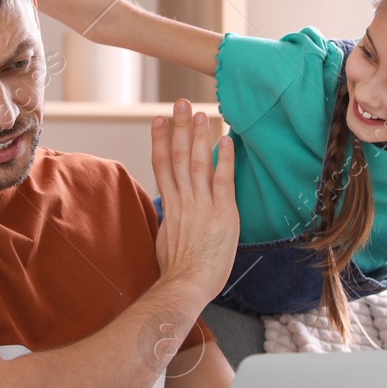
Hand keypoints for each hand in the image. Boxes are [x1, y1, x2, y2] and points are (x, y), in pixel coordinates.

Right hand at [150, 100, 240, 307]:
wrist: (186, 284)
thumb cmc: (176, 271)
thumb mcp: (166, 240)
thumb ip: (170, 221)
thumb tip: (171, 214)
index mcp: (170, 205)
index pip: (162, 164)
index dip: (160, 140)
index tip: (158, 120)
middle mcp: (184, 200)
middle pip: (179, 155)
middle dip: (178, 127)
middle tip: (179, 103)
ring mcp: (202, 204)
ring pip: (199, 162)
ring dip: (200, 135)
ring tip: (199, 112)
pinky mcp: (222, 212)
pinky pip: (224, 179)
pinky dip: (225, 158)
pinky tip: (227, 139)